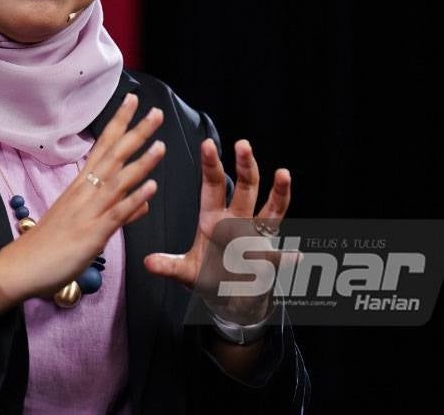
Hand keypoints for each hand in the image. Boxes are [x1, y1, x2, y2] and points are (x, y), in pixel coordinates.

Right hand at [0, 93, 165, 313]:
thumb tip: (143, 203)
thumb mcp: (86, 224)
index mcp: (81, 186)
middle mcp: (84, 192)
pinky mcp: (92, 233)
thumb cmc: (49, 245)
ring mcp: (88, 211)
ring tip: (161, 145)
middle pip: (114, 156)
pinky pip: (116, 214)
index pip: (103, 146)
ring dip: (141, 162)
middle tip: (156, 113)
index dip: (119, 123)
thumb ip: (120, 212)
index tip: (132, 101)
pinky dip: (134, 199)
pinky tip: (151, 188)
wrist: (22, 266)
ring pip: (118, 181)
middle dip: (136, 134)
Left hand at [143, 138, 291, 322]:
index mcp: (214, 218)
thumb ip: (169, 266)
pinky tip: (296, 255)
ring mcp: (256, 237)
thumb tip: (147, 262)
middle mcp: (237, 221)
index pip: (212, 186)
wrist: (231, 299)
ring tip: (283, 173)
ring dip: (277, 192)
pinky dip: (286, 257)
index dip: (211, 166)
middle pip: (244, 188)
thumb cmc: (209, 277)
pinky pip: (277, 257)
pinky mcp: (268, 258)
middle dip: (245, 166)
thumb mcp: (185, 271)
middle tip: (243, 145)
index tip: (208, 144)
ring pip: (269, 210)